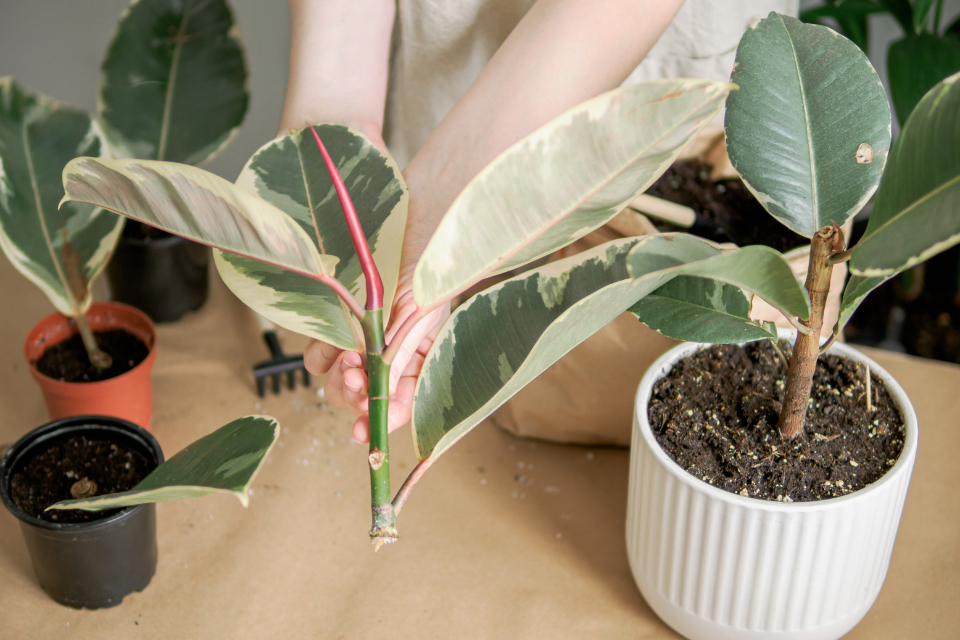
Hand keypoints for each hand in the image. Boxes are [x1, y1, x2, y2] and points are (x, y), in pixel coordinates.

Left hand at [304, 260, 448, 443]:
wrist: (411, 234)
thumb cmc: (425, 272)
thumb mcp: (419, 316)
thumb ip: (399, 353)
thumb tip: (379, 390)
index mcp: (418, 364)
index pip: (400, 405)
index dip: (382, 421)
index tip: (364, 430)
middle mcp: (388, 359)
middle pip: (363, 399)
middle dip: (356, 394)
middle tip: (354, 375)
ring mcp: (360, 345)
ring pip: (337, 384)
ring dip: (338, 377)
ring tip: (348, 354)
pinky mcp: (337, 328)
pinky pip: (319, 356)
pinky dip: (322, 353)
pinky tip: (334, 339)